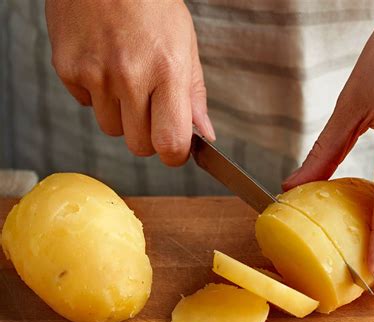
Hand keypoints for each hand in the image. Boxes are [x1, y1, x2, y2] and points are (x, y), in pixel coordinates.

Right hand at [45, 0, 214, 165]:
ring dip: (121, 115)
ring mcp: (95, 73)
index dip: (174, 154)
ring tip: (125, 77)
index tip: (174, 148)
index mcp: (167, 70)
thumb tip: (205, 136)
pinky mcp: (67, 69)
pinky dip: (96, 94)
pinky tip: (102, 64)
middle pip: (139, 146)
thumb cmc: (150, 4)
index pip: (170, 143)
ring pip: (111, 130)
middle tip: (150, 108)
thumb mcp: (185, 45)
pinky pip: (86, 106)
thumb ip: (194, 96)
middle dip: (148, 136)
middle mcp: (130, 75)